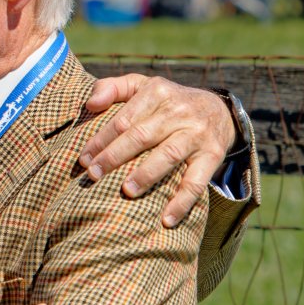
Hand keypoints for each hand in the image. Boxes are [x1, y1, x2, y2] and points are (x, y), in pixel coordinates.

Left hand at [79, 75, 233, 228]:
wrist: (220, 110)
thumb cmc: (167, 102)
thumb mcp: (142, 85)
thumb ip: (112, 88)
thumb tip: (90, 104)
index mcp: (157, 92)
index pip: (123, 119)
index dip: (101, 140)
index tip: (83, 159)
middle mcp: (178, 111)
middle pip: (141, 136)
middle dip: (114, 156)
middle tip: (93, 176)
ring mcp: (197, 133)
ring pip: (169, 155)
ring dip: (146, 175)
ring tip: (126, 191)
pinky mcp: (213, 155)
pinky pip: (197, 181)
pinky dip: (183, 201)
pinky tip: (166, 220)